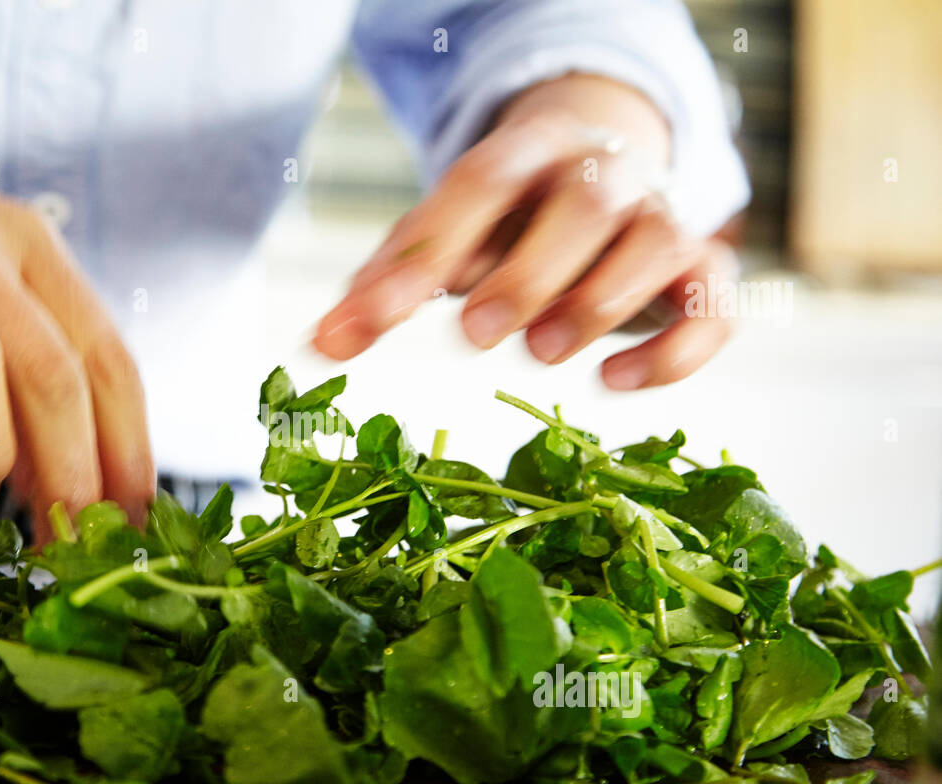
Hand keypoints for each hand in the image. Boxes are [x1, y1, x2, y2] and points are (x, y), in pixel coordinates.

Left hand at [313, 74, 737, 388]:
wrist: (605, 169)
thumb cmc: (508, 219)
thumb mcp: (446, 233)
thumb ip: (387, 283)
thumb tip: (319, 347)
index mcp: (528, 151)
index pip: (479, 185)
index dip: (431, 250)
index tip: (377, 318)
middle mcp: (604, 174)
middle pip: (584, 206)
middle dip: (531, 272)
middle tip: (478, 333)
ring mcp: (661, 218)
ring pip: (655, 247)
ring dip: (601, 303)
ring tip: (545, 352)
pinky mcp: (702, 273)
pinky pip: (713, 307)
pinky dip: (675, 350)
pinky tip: (615, 384)